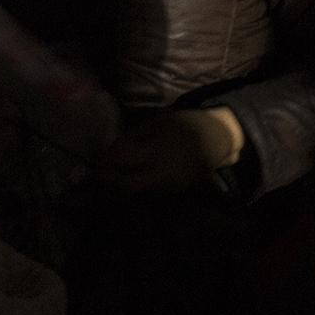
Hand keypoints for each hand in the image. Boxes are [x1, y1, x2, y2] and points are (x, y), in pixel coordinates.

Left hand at [95, 107, 244, 193]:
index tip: (95, 157)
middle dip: (109, 178)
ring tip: (111, 173)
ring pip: (137, 191)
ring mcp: (170, 186)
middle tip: (98, 171)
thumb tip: (111, 151)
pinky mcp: (176, 191)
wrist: (218, 138)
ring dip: (122, 183)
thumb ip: (133, 138)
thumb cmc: (185, 124)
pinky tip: (130, 175)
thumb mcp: (157, 122)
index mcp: (156, 152)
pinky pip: (150, 190)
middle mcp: (162, 173)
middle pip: (126, 185)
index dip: (105, 160)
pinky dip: (137, 184)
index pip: (122, 161)